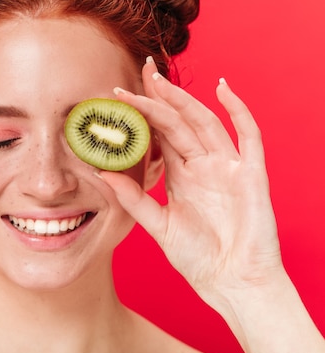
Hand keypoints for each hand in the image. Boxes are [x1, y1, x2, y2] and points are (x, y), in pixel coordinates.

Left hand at [102, 58, 282, 301]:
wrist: (231, 283)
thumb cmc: (198, 257)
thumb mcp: (158, 225)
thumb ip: (133, 199)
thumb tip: (101, 173)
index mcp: (182, 174)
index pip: (160, 134)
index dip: (143, 112)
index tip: (119, 94)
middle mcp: (204, 164)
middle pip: (180, 120)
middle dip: (161, 95)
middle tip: (141, 69)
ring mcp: (227, 167)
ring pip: (204, 122)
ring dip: (184, 99)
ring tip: (160, 78)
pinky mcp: (250, 174)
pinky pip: (248, 135)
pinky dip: (238, 111)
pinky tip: (222, 88)